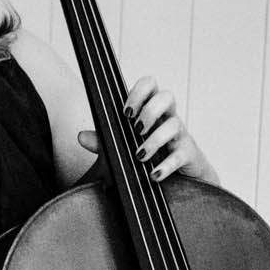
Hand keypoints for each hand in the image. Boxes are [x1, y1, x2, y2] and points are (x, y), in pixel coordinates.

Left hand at [77, 75, 213, 183]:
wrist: (178, 184)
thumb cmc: (147, 160)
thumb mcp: (122, 151)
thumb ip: (103, 143)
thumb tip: (81, 136)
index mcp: (150, 112)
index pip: (150, 85)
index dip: (139, 91)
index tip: (126, 112)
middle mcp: (167, 119)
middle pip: (167, 96)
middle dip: (149, 111)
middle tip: (136, 129)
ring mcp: (180, 136)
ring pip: (174, 125)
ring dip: (154, 140)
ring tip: (140, 156)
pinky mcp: (188, 156)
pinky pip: (181, 155)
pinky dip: (166, 166)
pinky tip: (154, 174)